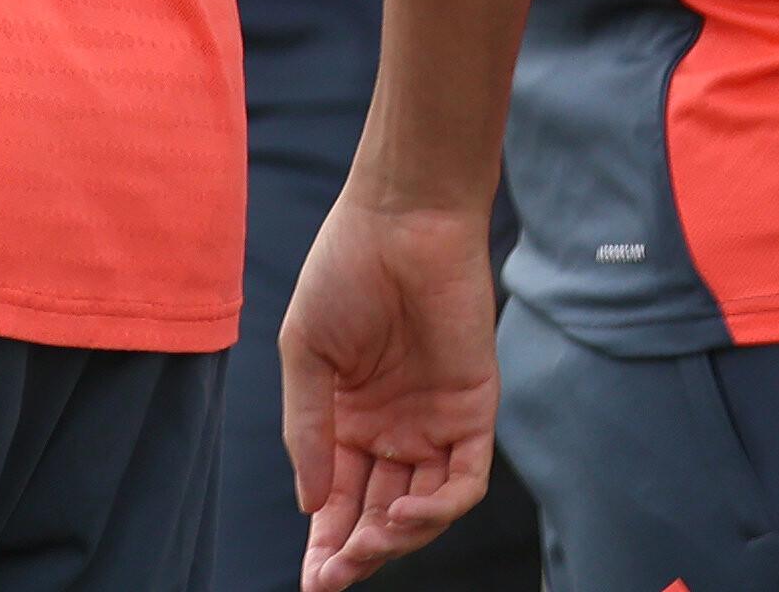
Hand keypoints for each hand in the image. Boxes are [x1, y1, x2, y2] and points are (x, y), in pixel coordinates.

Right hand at [275, 185, 503, 589]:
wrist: (401, 221)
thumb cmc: (343, 271)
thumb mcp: (304, 352)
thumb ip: (306, 429)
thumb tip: (309, 504)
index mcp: (346, 418)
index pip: (336, 497)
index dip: (325, 541)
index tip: (312, 581)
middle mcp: (392, 430)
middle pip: (377, 513)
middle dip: (356, 551)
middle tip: (334, 576)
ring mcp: (433, 425)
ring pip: (421, 508)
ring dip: (395, 537)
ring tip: (367, 544)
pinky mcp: (474, 413)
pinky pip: (462, 480)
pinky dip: (437, 508)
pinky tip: (404, 513)